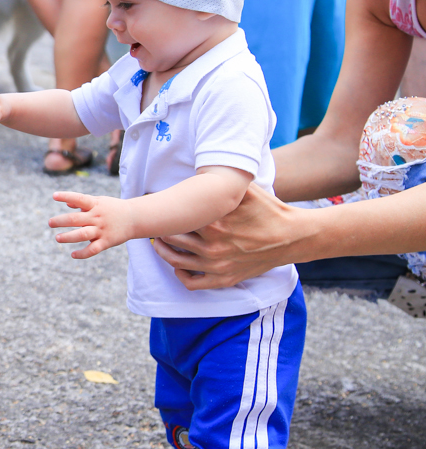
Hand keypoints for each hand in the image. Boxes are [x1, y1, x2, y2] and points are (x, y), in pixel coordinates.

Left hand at [49, 191, 133, 258]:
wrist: (135, 218)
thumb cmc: (113, 208)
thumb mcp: (100, 201)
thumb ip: (83, 202)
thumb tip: (67, 203)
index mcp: (95, 204)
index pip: (79, 198)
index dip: (66, 196)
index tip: (54, 196)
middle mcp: (97, 217)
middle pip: (75, 219)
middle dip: (60, 221)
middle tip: (50, 223)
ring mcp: (101, 230)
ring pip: (82, 235)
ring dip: (68, 237)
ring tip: (57, 238)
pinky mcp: (106, 241)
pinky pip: (92, 250)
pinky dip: (82, 254)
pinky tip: (73, 255)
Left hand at [152, 183, 298, 288]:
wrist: (293, 237)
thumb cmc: (269, 210)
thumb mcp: (247, 191)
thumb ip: (223, 183)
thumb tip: (203, 165)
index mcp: (215, 223)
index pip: (176, 217)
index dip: (165, 209)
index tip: (156, 204)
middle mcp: (213, 247)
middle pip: (171, 239)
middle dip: (160, 229)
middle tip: (156, 222)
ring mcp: (217, 266)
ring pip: (176, 261)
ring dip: (163, 251)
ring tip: (159, 241)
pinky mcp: (225, 279)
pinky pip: (192, 283)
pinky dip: (181, 275)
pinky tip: (179, 265)